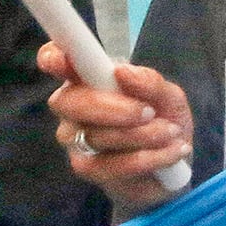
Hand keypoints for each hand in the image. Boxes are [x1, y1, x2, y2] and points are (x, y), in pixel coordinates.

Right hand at [40, 42, 192, 210]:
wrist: (173, 165)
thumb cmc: (163, 120)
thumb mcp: (168, 96)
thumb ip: (150, 81)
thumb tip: (123, 72)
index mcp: (86, 78)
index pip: (55, 61)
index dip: (53, 58)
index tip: (59, 60)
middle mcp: (72, 106)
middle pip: (68, 101)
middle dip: (111, 107)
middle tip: (148, 112)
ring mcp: (74, 139)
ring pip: (96, 135)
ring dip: (143, 134)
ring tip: (172, 132)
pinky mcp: (86, 168)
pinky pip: (113, 164)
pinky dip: (150, 157)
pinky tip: (172, 151)